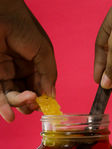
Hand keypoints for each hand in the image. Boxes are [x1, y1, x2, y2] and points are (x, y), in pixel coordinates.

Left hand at [0, 0, 56, 121]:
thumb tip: (52, 95)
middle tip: (34, 103)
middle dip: (31, 103)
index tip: (46, 106)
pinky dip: (3, 107)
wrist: (2, 14)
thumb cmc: (24, 28)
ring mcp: (6, 74)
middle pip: (27, 95)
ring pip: (13, 97)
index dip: (43, 99)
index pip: (40, 89)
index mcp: (35, 67)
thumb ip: (49, 74)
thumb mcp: (44, 52)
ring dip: (19, 104)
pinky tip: (9, 116)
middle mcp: (20, 73)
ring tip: (26, 103)